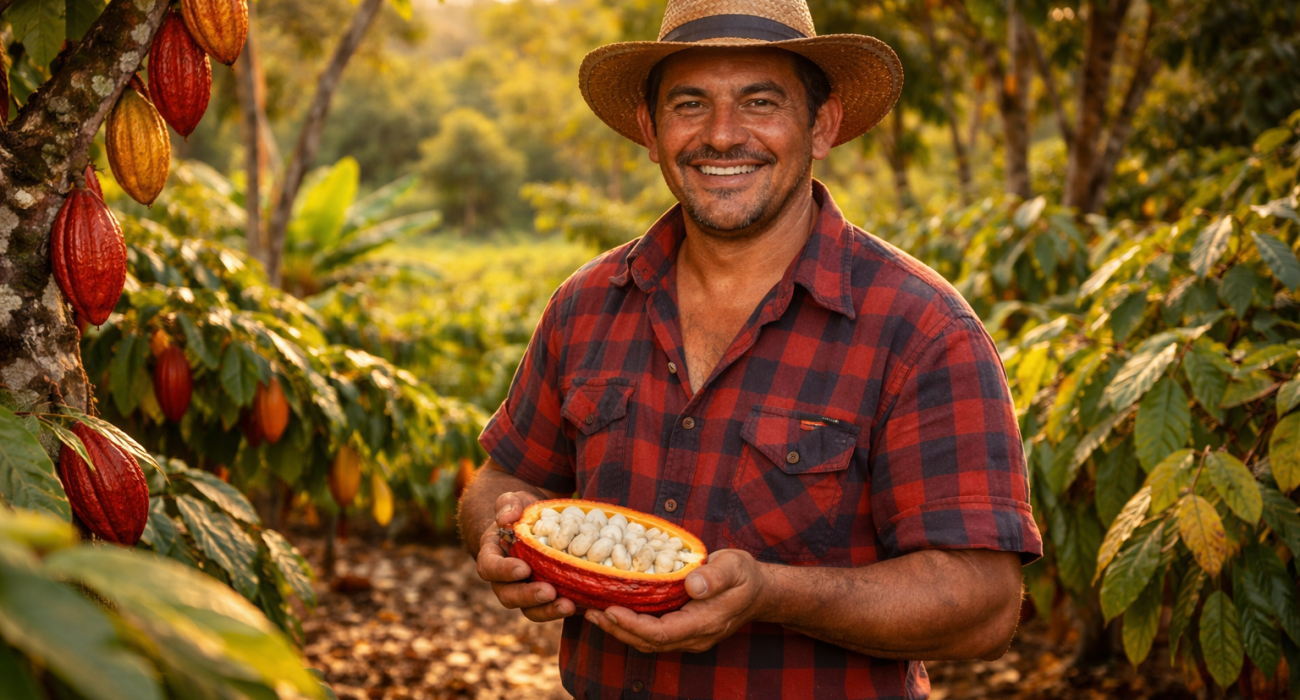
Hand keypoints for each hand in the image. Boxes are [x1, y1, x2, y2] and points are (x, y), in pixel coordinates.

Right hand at [474, 491, 575, 621]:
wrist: (536, 524)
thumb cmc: (521, 512)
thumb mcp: (514, 500)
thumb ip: (508, 504)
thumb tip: (505, 519)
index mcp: (492, 556)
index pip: (489, 567)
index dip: (503, 571)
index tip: (523, 568)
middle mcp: (505, 580)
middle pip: (509, 596)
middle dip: (528, 597)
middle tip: (549, 591)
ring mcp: (525, 591)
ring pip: (530, 610)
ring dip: (548, 610)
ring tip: (568, 605)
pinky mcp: (546, 597)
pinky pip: (551, 609)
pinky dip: (565, 608)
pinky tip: (583, 605)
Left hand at [584, 548, 771, 653]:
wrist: (760, 592)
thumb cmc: (745, 576)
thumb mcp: (735, 567)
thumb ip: (715, 576)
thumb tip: (692, 585)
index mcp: (704, 624)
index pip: (662, 634)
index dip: (633, 625)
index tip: (610, 610)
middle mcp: (694, 637)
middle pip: (649, 642)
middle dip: (618, 629)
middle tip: (591, 611)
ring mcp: (688, 636)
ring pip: (648, 641)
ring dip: (620, 629)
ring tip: (594, 612)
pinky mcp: (683, 629)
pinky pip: (653, 633)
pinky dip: (631, 624)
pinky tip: (614, 610)